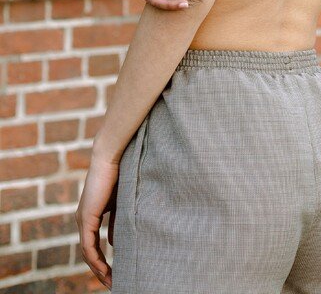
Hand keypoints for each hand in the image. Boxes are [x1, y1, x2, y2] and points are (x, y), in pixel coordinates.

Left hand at [75, 155, 118, 290]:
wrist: (111, 158)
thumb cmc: (118, 175)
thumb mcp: (120, 204)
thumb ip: (116, 223)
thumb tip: (113, 243)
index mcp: (89, 215)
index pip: (92, 245)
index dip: (102, 261)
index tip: (114, 273)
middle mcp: (82, 219)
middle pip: (89, 253)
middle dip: (100, 270)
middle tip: (112, 283)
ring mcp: (82, 219)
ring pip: (87, 253)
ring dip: (98, 269)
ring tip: (110, 282)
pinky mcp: (86, 218)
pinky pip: (88, 246)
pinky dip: (96, 260)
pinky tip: (104, 270)